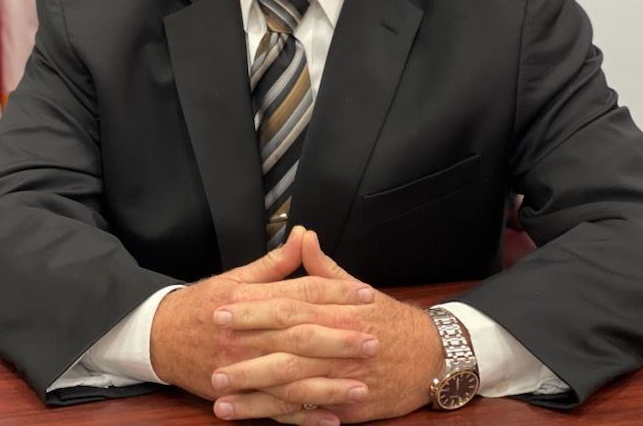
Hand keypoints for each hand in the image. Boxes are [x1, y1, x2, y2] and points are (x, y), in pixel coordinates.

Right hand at [150, 225, 378, 412]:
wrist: (161, 338)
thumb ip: (274, 262)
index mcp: (250, 299)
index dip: (334, 292)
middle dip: (339, 339)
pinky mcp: (239, 394)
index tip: (366, 294)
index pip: (299, 293)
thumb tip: (303, 236)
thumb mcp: (235, 276)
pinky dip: (304, 416)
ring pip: (291, 378)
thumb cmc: (203, 304)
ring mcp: (243, 368)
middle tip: (373, 340)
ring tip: (362, 386)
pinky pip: (276, 409)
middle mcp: (248, 334)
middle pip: (300, 336)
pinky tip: (332, 419)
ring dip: (328, 385)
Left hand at [211, 230, 443, 423]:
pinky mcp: (347, 405)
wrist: (430, 355)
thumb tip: (302, 235)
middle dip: (246, 356)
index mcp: (335, 310)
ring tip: (220, 398)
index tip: (222, 310)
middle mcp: (336, 343)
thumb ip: (323, 267)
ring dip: (254, 394)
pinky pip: (309, 412)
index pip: (287, 307)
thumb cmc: (388, 320)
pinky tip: (254, 418)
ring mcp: (341, 377)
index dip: (253, 309)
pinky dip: (281, 418)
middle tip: (212, 359)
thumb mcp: (357, 287)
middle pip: (285, 349)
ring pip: (292, 387)